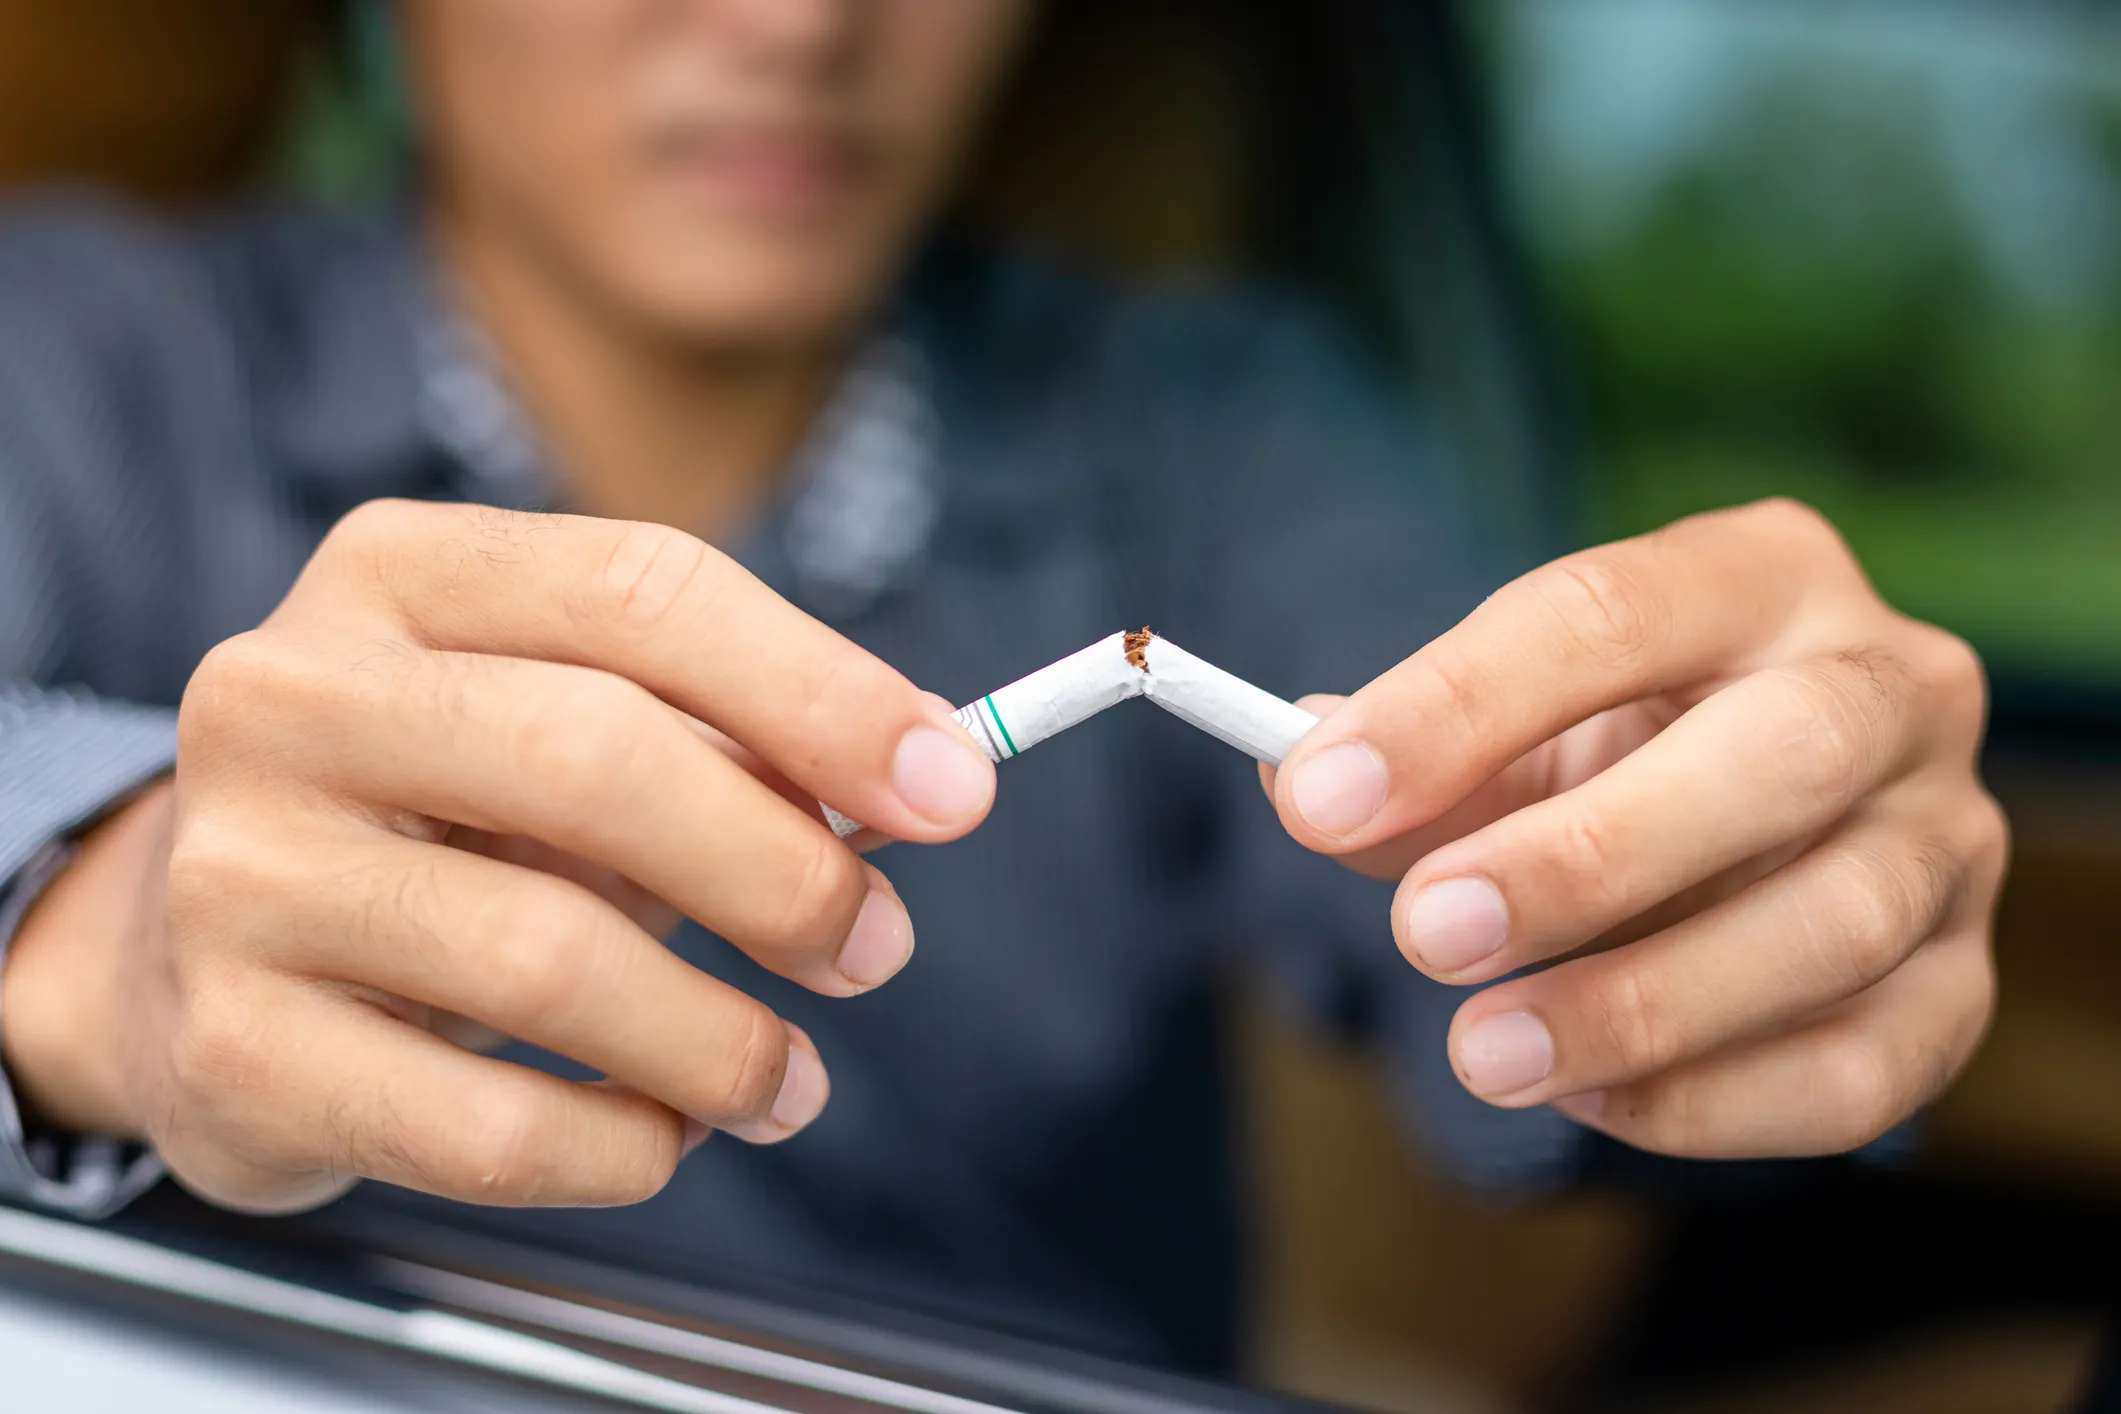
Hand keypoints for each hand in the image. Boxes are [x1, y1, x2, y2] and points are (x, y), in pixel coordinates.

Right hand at [0, 501, 993, 1212]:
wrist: (189, 951)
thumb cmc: (437, 820)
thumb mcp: (564, 722)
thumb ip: (727, 734)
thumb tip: (921, 777)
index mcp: (401, 575)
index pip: (645, 589)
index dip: (824, 693)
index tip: (953, 788)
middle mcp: (292, 696)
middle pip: (597, 758)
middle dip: (780, 869)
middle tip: (873, 945)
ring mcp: (239, 870)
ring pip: (546, 959)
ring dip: (719, 1040)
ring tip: (788, 1077)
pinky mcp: (229, 1044)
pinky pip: (479, 1125)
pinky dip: (618, 1147)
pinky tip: (664, 1134)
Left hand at [1269, 499, 2005, 1157]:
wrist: (1745, 822)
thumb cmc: (1608, 752)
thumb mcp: (1506, 735)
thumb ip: (1413, 767)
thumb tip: (1307, 786)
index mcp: (1762, 574)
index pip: (1614, 610)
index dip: (1459, 703)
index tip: (1321, 795)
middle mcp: (1891, 684)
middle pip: (1778, 756)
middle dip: (1587, 858)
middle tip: (1428, 935)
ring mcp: (1948, 836)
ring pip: (1838, 924)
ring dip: (1643, 1004)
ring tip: (1484, 1052)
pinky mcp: (1966, 982)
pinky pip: (1866, 1066)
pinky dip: (1714, 1099)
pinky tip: (1582, 1096)